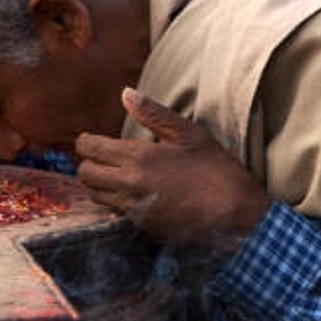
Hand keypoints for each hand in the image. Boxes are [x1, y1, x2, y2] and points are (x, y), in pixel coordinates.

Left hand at [75, 87, 270, 249]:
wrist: (235, 215)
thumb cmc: (216, 171)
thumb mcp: (189, 134)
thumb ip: (153, 114)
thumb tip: (126, 93)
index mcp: (138, 158)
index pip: (90, 149)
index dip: (85, 142)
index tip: (91, 139)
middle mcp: (128, 185)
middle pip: (85, 174)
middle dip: (88, 163)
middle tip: (101, 157)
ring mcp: (132, 209)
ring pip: (95, 195)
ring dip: (98, 184)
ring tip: (115, 174)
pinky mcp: (140, 227)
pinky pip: (113, 212)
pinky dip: (114, 201)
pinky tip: (132, 193)